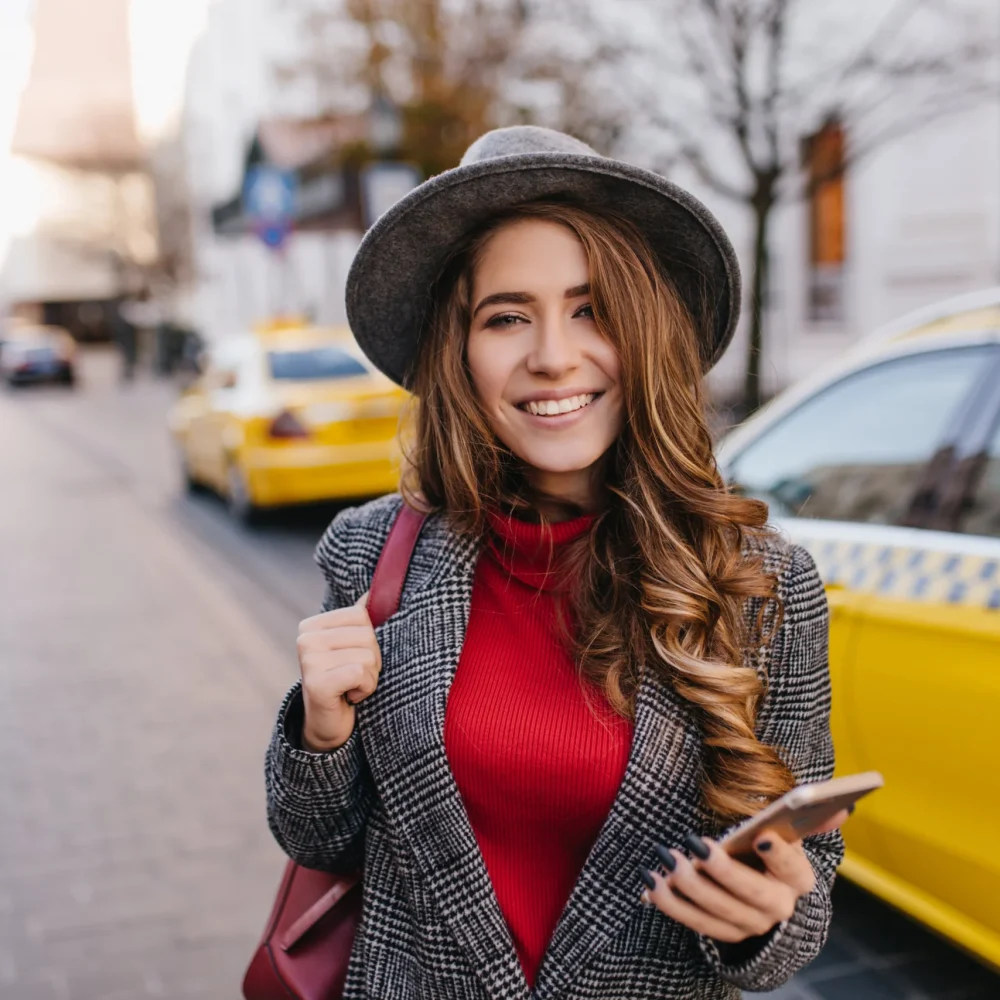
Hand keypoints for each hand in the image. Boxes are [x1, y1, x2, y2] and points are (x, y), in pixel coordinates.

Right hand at [296, 593, 380, 751]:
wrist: (327, 723)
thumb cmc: (344, 680)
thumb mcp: (351, 645)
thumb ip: (360, 619)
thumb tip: (374, 589)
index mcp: (312, 624)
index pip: (362, 615)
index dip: (368, 640)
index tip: (351, 658)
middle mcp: (306, 638)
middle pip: (367, 635)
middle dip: (371, 660)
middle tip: (352, 677)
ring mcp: (309, 660)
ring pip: (367, 656)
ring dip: (369, 677)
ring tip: (350, 686)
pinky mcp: (317, 683)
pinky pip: (361, 674)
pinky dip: (365, 689)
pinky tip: (350, 696)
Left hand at [640, 809, 848, 943]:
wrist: (767, 902)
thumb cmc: (773, 856)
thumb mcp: (791, 837)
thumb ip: (811, 820)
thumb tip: (843, 807)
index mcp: (797, 880)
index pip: (793, 869)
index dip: (779, 855)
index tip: (762, 836)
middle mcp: (777, 908)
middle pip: (751, 895)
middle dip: (723, 871)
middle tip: (696, 844)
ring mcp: (749, 926)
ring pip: (718, 912)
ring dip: (688, 887)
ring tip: (666, 858)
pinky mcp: (722, 933)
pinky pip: (693, 923)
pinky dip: (670, 904)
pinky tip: (651, 882)